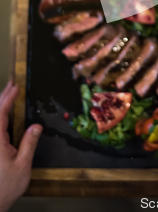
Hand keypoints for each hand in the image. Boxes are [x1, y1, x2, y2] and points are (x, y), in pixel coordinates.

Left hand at [0, 82, 41, 211]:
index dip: (8, 99)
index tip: (15, 88)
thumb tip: (36, 127)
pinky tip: (2, 119)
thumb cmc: (4, 188)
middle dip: (2, 98)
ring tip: (7, 97)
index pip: (0, 114)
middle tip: (11, 86)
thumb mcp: (22, 166)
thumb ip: (29, 144)